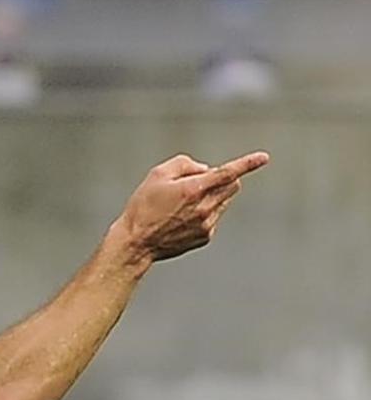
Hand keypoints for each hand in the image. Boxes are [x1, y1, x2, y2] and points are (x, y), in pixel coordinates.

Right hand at [116, 151, 269, 262]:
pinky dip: (205, 213)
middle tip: (199, 183)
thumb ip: (184, 164)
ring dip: (212, 197)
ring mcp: (207, 224)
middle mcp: (204, 207)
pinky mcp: (206, 236)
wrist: (136, 242)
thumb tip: (205, 169)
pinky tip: (182, 219)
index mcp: (193, 189)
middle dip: (223, 180)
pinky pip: (214, 218)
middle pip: (232, 186)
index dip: (247, 163)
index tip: (263, 157)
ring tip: (183, 204)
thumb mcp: (157, 175)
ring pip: (223, 202)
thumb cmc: (142, 207)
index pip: (227, 173)